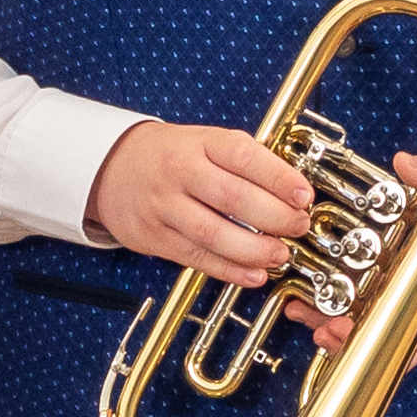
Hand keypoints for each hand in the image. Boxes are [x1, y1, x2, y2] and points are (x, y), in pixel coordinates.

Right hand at [97, 118, 320, 287]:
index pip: (243, 156)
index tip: (305, 195)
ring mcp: (164, 207)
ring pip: (213, 234)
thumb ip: (243, 163)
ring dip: (254, 249)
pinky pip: (196, 257)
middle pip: (232, 198)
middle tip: (299, 226)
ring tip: (280, 254)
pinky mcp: (154, 237)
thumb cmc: (171, 156)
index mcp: (199, 143)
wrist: (111, 168)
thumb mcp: (204, 142)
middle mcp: (180, 172)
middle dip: (274, 217)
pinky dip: (229, 270)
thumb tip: (293, 192)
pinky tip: (254, 274)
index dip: (278, 177)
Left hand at [302, 158, 416, 359]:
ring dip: (357, 339)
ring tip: (314, 324)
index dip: (371, 330)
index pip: (410, 319)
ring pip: (397, 342)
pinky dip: (375, 333)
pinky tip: (343, 321)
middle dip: (352, 343)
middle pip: (395, 342)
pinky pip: (406, 333)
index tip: (338, 327)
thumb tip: (405, 163)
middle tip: (314, 328)